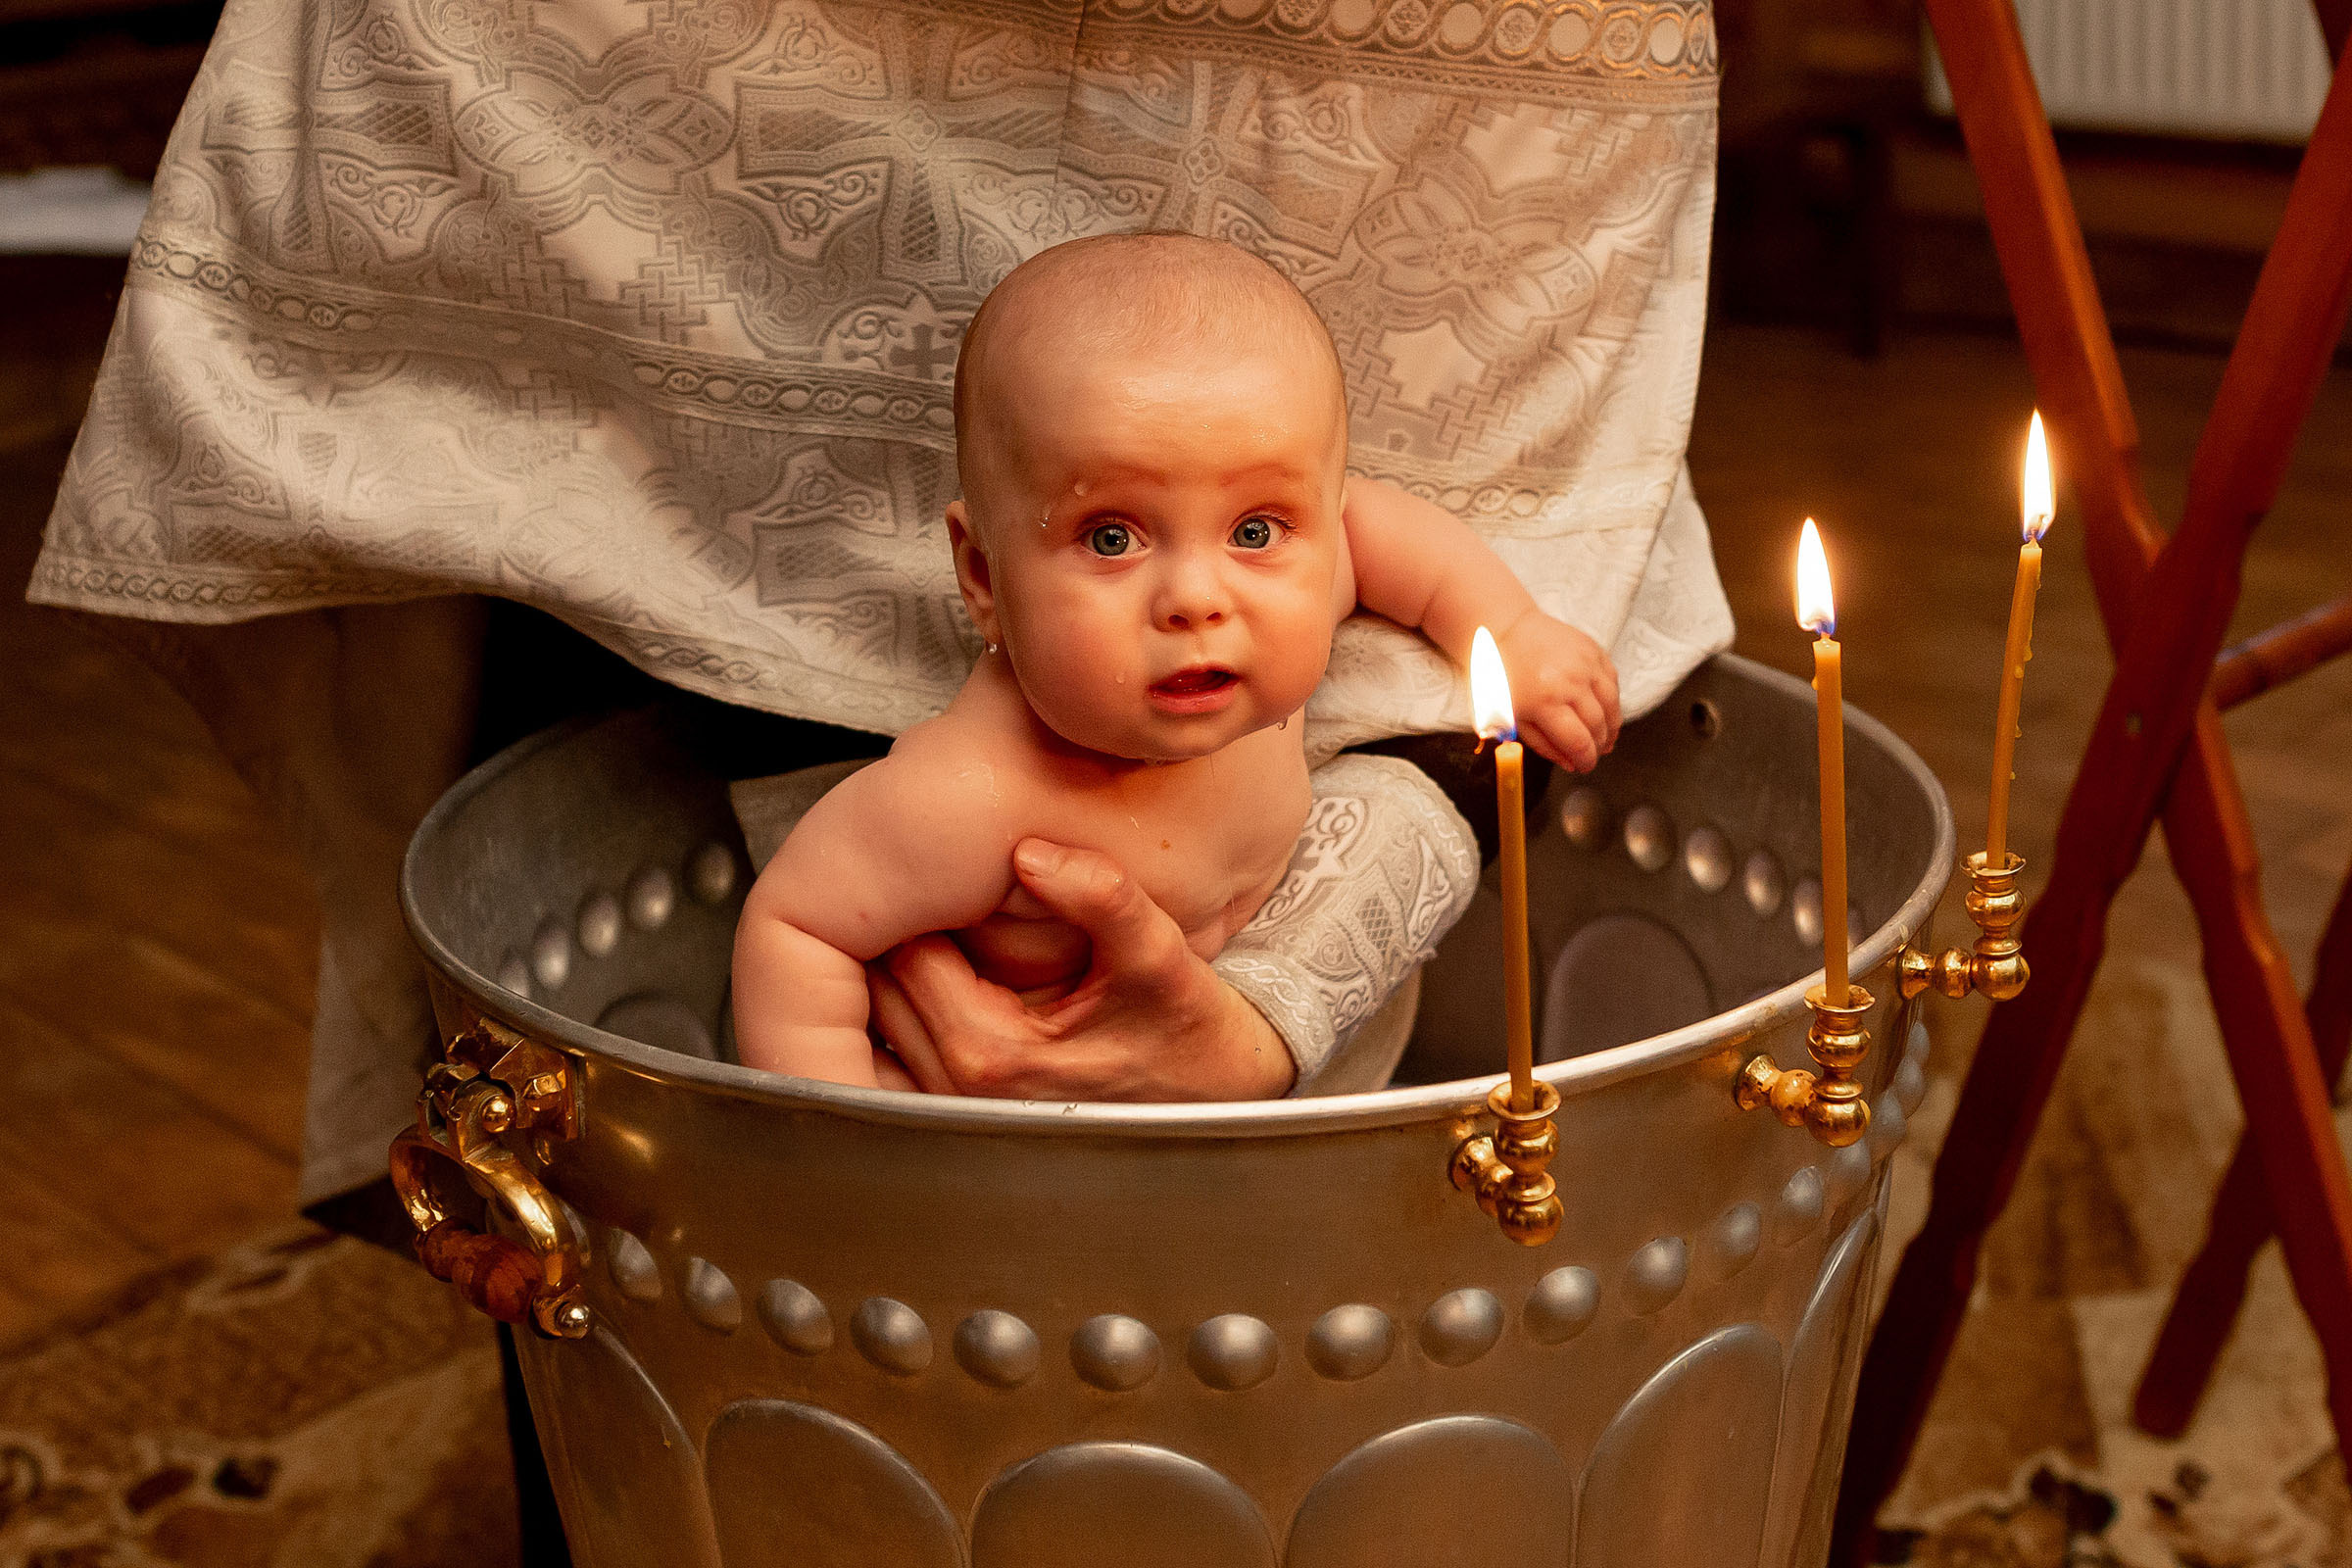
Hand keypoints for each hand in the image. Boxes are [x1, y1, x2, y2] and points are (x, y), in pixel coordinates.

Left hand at [866, 839, 1297, 1099]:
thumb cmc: (1184, 1026)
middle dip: (900, 929)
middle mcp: (957, 1088)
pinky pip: (896, 1039)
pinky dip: (908, 998)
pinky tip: (950, 965)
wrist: (1210, 1090)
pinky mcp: (955, 1106)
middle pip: (878, 983)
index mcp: (990, 1052)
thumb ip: (1102, 897)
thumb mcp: (1158, 954)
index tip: (955, 866)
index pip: (906, 951)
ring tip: (946, 916)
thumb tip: (1031, 852)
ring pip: (880, 1010)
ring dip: (899, 962)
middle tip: (944, 881)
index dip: (923, 898)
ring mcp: (951, 1104)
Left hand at [1496, 610, 1619, 770]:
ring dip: (1612, 725)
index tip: (1586, 766)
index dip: (1586, 760)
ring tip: (1605, 736)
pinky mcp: (1593, 650)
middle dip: (1599, 745)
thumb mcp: (1511, 717)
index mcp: (1544, 702)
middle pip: (1599, 725)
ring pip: (1612, 704)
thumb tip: (1571, 763)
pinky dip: (1611, 700)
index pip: (1578, 741)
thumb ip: (1542, 744)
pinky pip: (1612, 681)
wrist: (1502, 629)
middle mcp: (1570, 681)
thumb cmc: (1500, 675)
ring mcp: (1585, 663)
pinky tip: (1604, 709)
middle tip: (1595, 753)